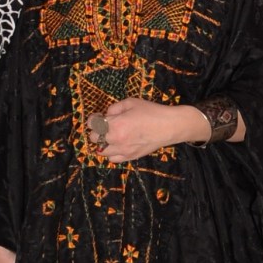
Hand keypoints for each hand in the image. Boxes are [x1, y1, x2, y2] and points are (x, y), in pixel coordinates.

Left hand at [88, 98, 207, 162]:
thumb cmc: (151, 112)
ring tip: (110, 137)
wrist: (169, 126)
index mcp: (115, 125)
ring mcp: (123, 151)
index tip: (98, 117)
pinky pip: (113, 159)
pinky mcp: (131, 157)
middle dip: (97, 131)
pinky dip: (112, 153)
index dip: (93, 119)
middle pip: (94, 138)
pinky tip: (118, 146)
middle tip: (105, 126)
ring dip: (102, 143)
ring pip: (101, 151)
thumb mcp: (131, 102)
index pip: (92, 124)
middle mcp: (116, 140)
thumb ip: (115, 108)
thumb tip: (107, 114)